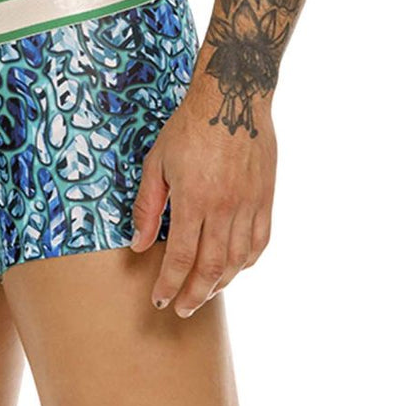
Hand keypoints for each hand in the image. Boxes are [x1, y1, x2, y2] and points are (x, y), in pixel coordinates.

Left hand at [130, 83, 276, 316]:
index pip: (182, 258)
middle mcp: (225, 207)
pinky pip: (260, 242)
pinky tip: (234, 268)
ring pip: (238, 261)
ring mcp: (249, 204)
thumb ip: (148, 206)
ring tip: (204, 293)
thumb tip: (139, 244)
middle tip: (181, 309)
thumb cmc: (188, 126)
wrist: (232, 96)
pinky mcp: (266, 197)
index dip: (170, 285)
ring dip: (220, 283)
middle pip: (211, 268)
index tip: (160, 301)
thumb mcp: (157, 162)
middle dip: (194, 295)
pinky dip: (246, 262)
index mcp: (194, 199)